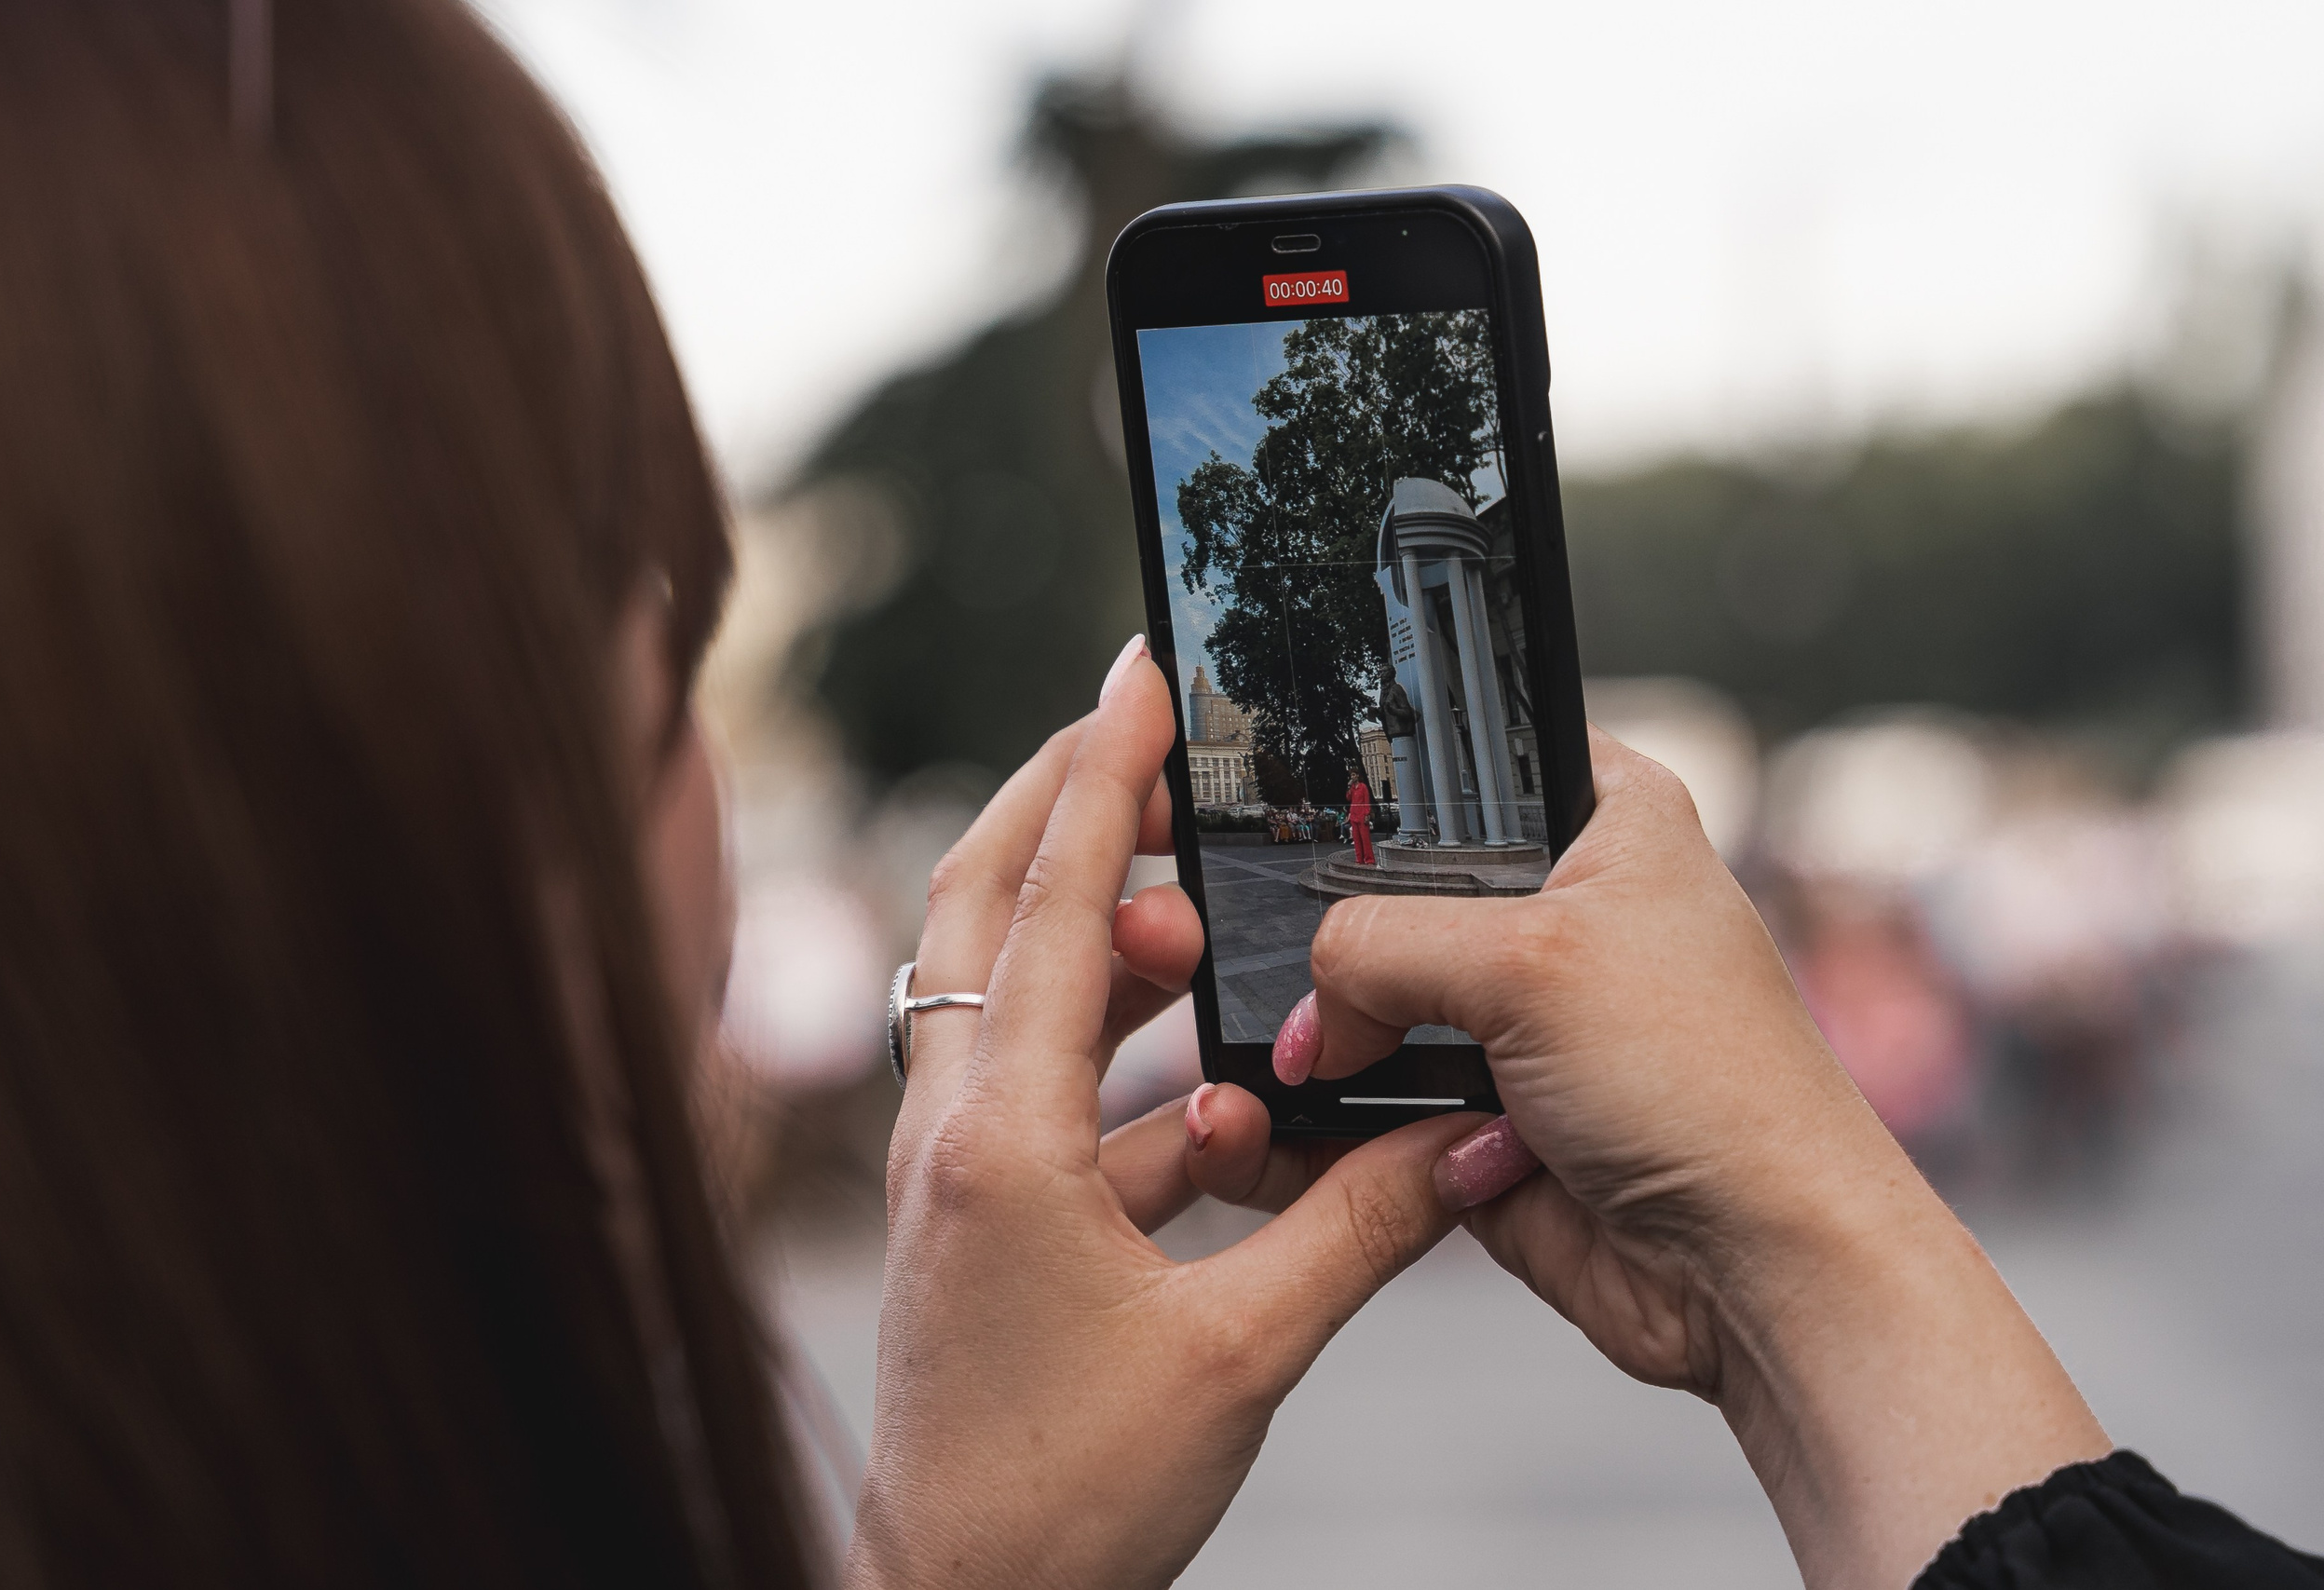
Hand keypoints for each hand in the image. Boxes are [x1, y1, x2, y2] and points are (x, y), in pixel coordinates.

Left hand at [848, 638, 1480, 1589]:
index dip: (1100, 772)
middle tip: (1160, 755)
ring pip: (1013, 1000)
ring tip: (1206, 926)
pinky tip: (1220, 1109)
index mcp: (1000, 1138)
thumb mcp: (1241, 1355)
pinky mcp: (973, 1220)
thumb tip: (1467, 1143)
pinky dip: (1125, 1074)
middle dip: (1065, 811)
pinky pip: (1044, 1099)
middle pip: (984, 909)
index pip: (1050, 902)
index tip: (1141, 671)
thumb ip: (1359, 1229)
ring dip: (1106, 948)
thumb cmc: (1064, 1500)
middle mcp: (951, 1131)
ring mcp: (951, 1174)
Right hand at [1270, 728, 2109, 1589]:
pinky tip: (1325, 1132)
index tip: (1309, 839)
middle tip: (1308, 980)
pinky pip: (1379, 1112)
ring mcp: (1522, 1024)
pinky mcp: (1488, 1123)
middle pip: (1396, 898)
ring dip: (1339, 1050)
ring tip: (1321, 1072)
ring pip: (1377, 1013)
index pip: (1470, 764)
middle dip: (1342, 951)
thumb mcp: (1525, 960)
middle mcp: (1564, 917)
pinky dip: (1348, 1128)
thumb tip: (1305, 1007)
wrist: (1756, 1273)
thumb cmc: (1719, 1093)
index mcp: (1607, 823)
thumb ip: (1377, 944)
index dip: (1383, 799)